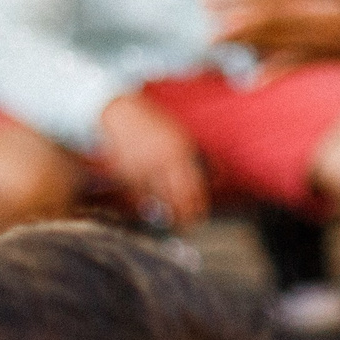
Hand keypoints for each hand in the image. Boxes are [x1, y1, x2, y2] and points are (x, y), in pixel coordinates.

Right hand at [97, 92, 207, 227]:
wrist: (121, 113)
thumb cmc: (154, 124)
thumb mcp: (180, 136)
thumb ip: (199, 156)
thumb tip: (218, 175)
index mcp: (180, 151)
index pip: (193, 186)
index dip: (197, 205)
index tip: (200, 216)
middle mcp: (162, 161)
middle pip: (176, 197)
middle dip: (183, 215)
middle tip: (187, 226)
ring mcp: (142, 167)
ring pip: (156, 200)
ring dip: (164, 214)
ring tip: (171, 223)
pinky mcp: (123, 172)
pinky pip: (135, 196)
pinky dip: (143, 206)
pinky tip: (148, 211)